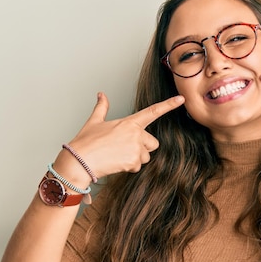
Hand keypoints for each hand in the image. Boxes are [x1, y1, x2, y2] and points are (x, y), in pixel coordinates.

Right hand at [66, 92, 184, 176]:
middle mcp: (136, 134)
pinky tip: (116, 163)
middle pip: (152, 143)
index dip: (168, 105)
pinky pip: (138, 166)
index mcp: (129, 122)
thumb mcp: (94, 122)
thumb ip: (102, 107)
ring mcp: (136, 148)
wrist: (79, 161)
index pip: (152, 111)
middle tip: (123, 148)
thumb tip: (101, 94)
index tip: (181, 99)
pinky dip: (129, 167)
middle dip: (142, 147)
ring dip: (136, 158)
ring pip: (146, 156)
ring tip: (117, 156)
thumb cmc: (85, 142)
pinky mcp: (133, 161)